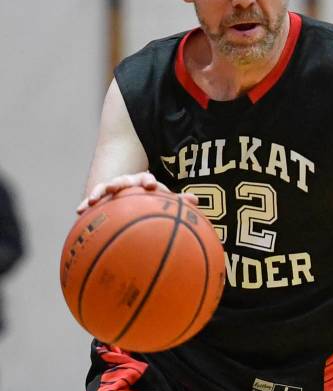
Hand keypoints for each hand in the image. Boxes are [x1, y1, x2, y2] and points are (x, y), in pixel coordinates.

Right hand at [76, 172, 196, 213]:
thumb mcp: (165, 199)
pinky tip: (79, 211)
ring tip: (91, 200)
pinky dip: (86, 204)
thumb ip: (178, 201)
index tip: (151, 185)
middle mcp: (127, 182)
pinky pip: (93, 200)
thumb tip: (196, 200)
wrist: (135, 192)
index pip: (146, 179)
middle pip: (123, 180)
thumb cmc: (152, 199)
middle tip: (116, 187)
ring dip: (99, 193)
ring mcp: (113, 188)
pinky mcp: (102, 197)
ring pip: (105, 188)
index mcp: (143, 182)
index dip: (148, 181)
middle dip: (119, 183)